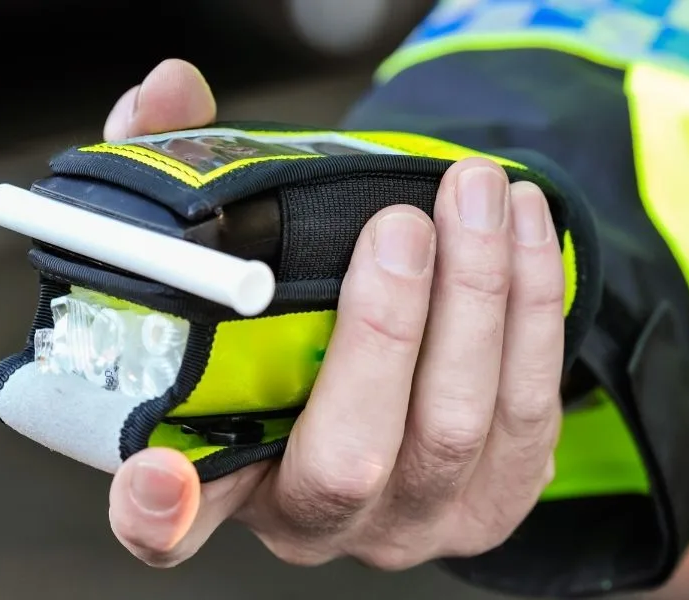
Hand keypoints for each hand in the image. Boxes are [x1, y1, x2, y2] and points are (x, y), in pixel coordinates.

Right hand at [105, 59, 564, 570]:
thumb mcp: (230, 252)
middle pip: (351, 459)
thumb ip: (184, 175)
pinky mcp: (497, 495)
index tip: (162, 472)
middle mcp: (319, 518)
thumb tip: (169, 91)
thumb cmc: (295, 311)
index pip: (169, 525)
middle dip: (385, 331)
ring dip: (477, 295)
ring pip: (458, 426)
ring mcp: (415, 518)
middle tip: (400, 225)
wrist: (390, 359)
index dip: (156, 511)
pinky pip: (529, 407)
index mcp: (226, 475)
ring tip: (475, 192)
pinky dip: (531, 306)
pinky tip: (522, 227)